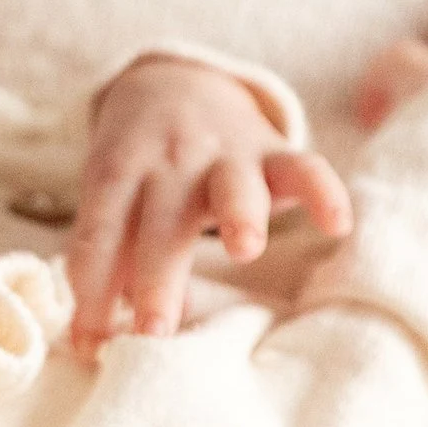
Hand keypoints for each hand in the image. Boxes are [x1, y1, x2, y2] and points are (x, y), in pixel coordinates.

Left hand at [69, 57, 349, 350]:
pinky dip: (323, 191)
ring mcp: (224, 155)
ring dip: (238, 215)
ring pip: (232, 185)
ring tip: (243, 251)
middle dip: (156, 277)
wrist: (178, 82)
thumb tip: (102, 338)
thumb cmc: (139, 168)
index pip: (100, 232)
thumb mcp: (113, 200)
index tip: (88, 344)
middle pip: (161, 222)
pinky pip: (304, 168)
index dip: (92, 287)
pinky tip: (338, 225)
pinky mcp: (273, 153)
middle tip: (152, 331)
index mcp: (118, 172)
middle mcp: (169, 161)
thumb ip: (113, 261)